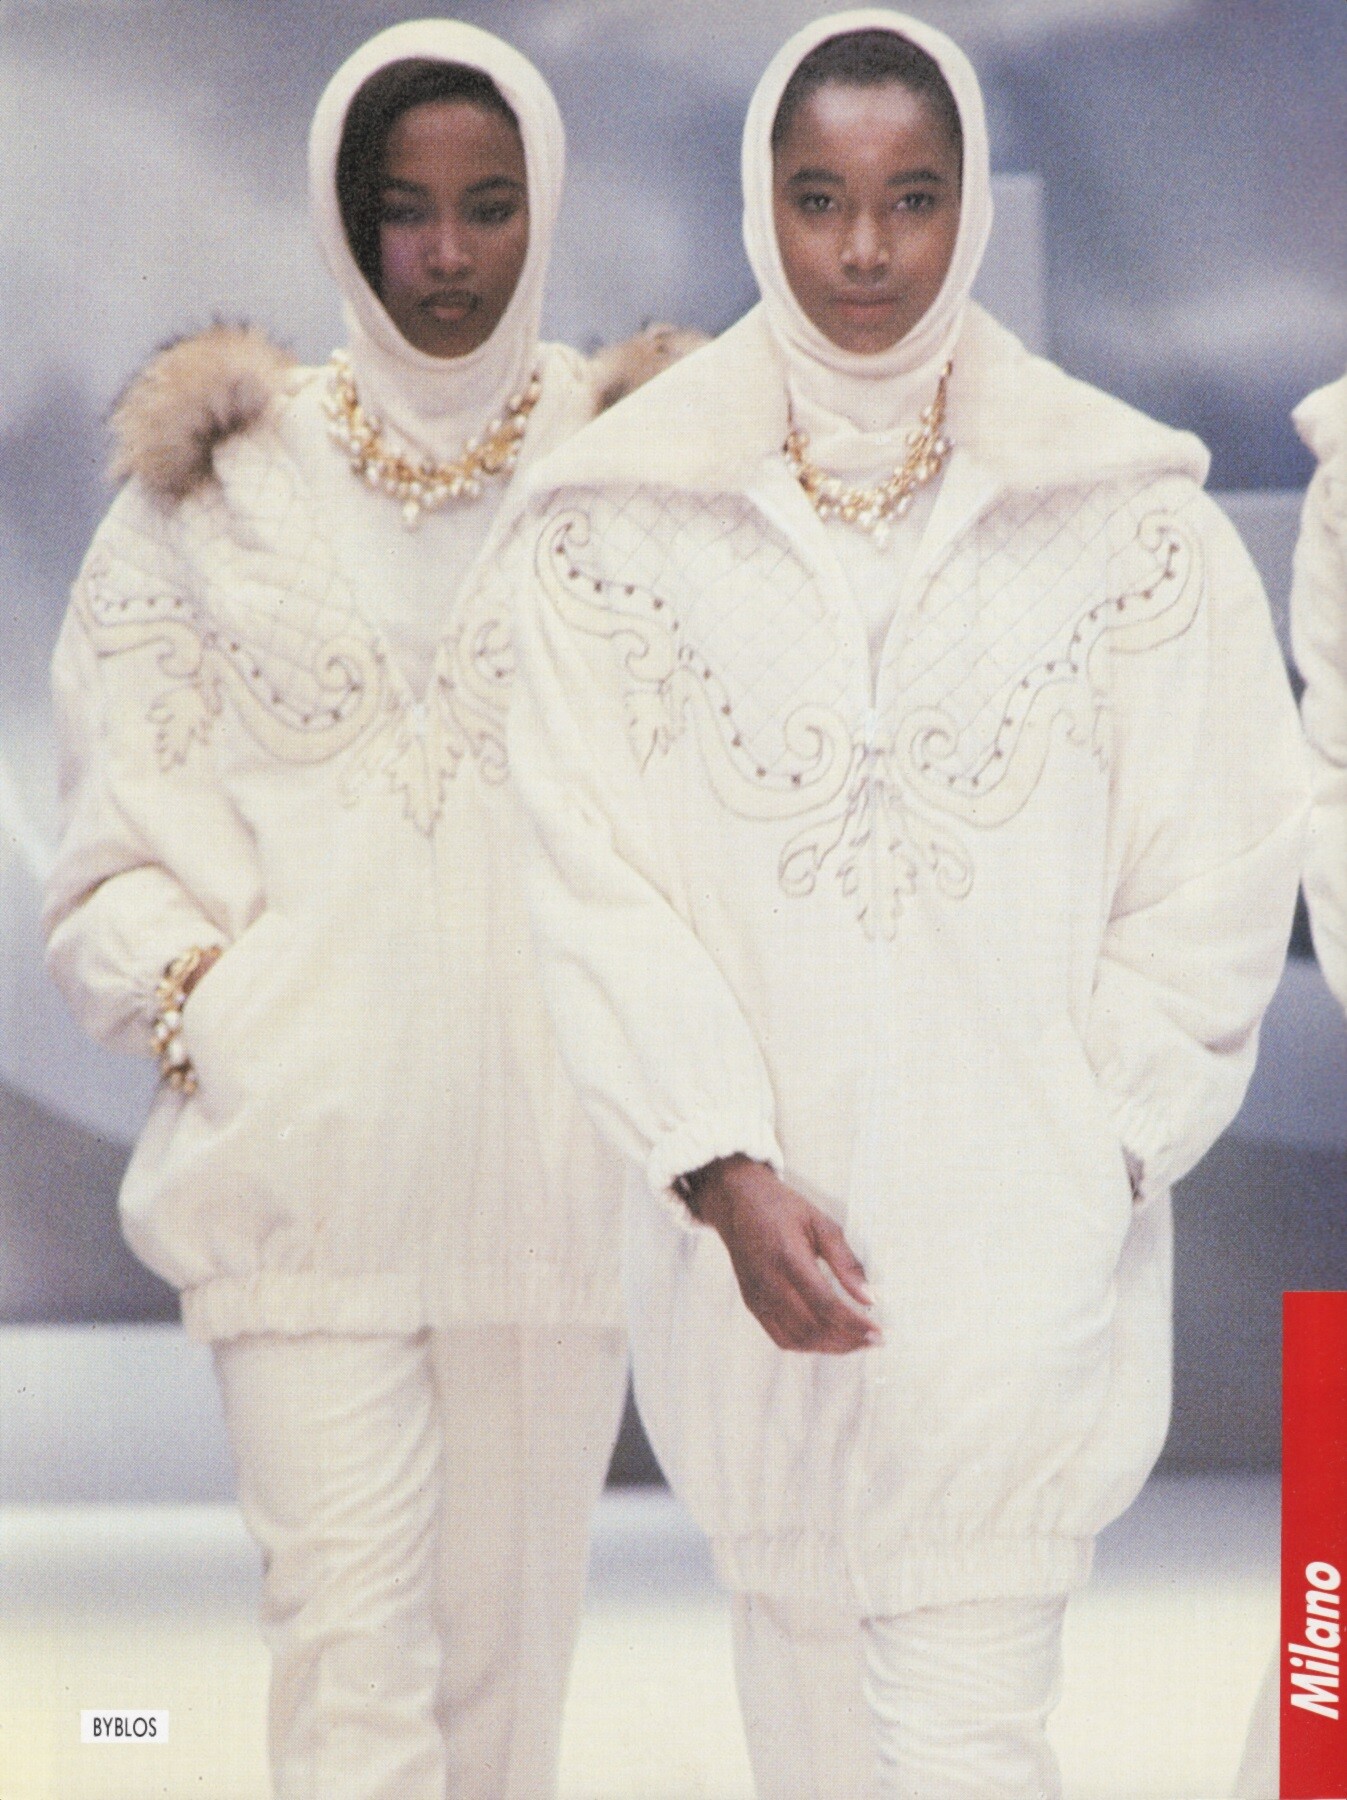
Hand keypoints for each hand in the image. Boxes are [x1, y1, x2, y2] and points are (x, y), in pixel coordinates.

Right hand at [685, 1156, 879, 1354]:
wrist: (737, 1202)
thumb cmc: (781, 1208)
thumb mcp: (821, 1223)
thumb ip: (846, 1261)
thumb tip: (869, 1297)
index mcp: (788, 1257)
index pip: (825, 1304)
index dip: (853, 1324)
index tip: (877, 1333)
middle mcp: (769, 1282)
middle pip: (812, 1328)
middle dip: (848, 1340)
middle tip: (873, 1340)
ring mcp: (757, 1296)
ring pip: (798, 1339)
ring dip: (830, 1347)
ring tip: (855, 1341)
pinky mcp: (752, 1304)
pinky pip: (780, 1337)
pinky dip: (808, 1345)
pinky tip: (827, 1338)